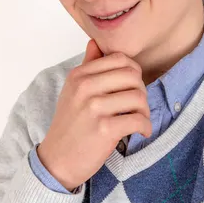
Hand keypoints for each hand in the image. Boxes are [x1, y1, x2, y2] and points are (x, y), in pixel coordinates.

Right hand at [37, 39, 151, 190]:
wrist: (57, 160)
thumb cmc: (69, 124)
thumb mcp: (72, 90)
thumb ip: (87, 65)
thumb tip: (95, 42)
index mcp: (79, 75)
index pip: (120, 59)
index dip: (133, 72)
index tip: (132, 87)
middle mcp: (85, 87)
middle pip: (133, 76)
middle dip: (141, 90)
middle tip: (138, 106)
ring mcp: (94, 107)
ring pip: (139, 97)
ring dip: (145, 111)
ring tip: (139, 119)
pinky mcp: (105, 129)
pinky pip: (138, 119)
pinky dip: (145, 127)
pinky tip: (141, 131)